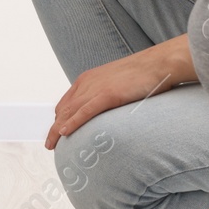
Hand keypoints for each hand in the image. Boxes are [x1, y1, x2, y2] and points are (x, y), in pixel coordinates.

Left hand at [46, 48, 173, 149]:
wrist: (159, 63)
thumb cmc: (143, 74)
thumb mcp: (117, 83)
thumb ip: (106, 95)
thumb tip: (106, 110)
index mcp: (88, 79)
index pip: (67, 102)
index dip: (59, 118)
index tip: (56, 131)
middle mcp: (88, 83)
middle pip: (64, 109)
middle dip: (55, 128)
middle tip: (49, 144)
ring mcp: (97, 88)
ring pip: (70, 112)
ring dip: (58, 130)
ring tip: (51, 145)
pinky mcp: (108, 95)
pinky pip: (85, 111)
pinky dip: (73, 122)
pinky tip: (64, 132)